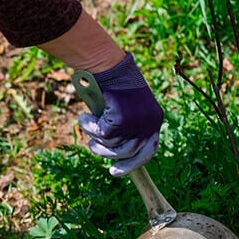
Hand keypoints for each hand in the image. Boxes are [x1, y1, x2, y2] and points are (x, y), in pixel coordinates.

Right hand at [78, 52, 163, 175]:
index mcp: (154, 120)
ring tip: (88, 123)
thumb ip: (127, 127)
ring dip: (95, 136)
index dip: (131, 164)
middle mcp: (150, 124)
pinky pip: (100, 133)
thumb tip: (116, 150)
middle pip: (127, 152)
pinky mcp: (121, 119)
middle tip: (93, 146)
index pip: (148, 151)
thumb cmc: (116, 84)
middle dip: (106, 153)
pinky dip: (89, 126)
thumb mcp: (128, 108)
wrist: (110, 67)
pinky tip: (85, 116)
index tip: (115, 171)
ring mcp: (136, 123)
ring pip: (111, 144)